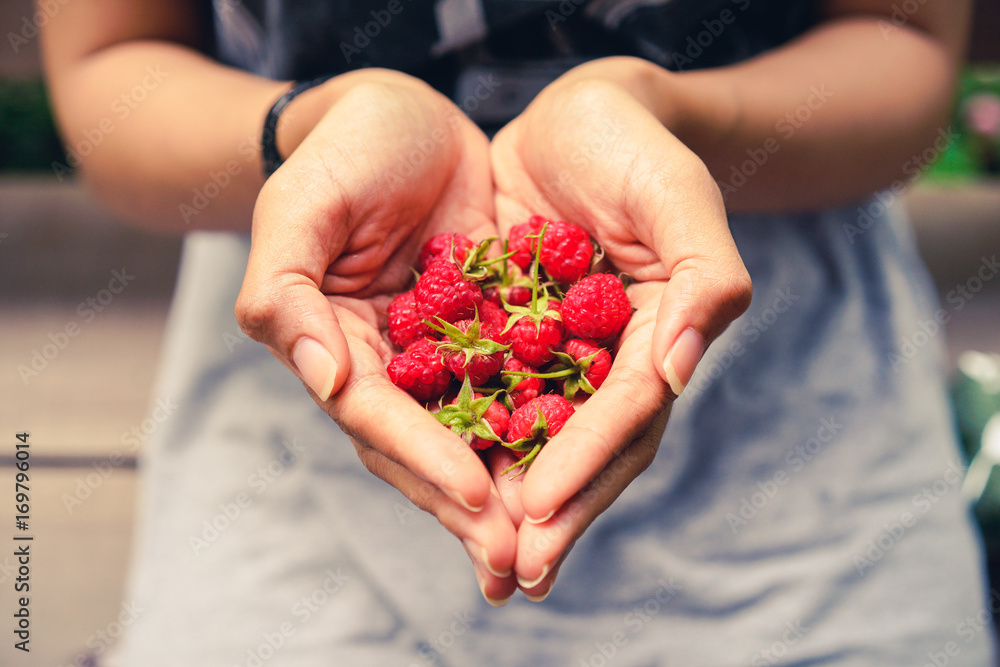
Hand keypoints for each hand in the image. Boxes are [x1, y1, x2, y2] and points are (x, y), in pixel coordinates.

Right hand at [236, 72, 517, 602]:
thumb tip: (323, 381)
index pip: (379, 419)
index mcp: (340, 348)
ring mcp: (446, 354)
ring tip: (557, 535)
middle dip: (474, 506)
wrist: (404, 115)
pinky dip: (549, 423)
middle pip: (430, 447)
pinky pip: (524, 381)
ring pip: (480, 431)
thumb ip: (288, 294)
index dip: (426, 459)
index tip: (478, 498)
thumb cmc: (342, 152)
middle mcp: (392, 366)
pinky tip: (588, 458)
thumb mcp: (301, 209)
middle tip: (524, 560)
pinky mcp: (495, 330)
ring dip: (514, 486)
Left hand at [489, 72, 752, 598]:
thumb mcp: (679, 198)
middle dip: (554, 511)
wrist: (576, 116)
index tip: (540, 510)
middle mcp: (608, 361)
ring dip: (509, 496)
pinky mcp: (508, 336)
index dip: (586, 463)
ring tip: (480, 554)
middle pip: (585, 447)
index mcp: (656, 340)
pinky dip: (468, 437)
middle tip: (515, 572)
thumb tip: (677, 374)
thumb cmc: (635, 147)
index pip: (626, 415)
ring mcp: (558, 355)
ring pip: (534, 435)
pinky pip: (487, 392)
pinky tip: (436, 475)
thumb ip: (703, 280)